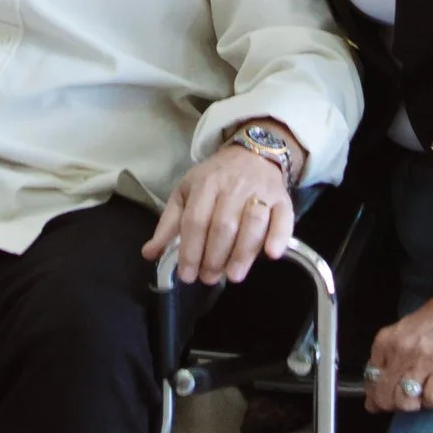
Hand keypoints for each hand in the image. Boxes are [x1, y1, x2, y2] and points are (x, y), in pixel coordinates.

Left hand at [143, 143, 296, 287]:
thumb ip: (169, 225)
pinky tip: (271, 254)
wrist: (252, 153)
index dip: (190, 250)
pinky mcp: (283, 198)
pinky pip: (284, 218)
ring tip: (232, 276)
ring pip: (252, 222)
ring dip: (243, 252)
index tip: (187, 275)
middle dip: (214, 256)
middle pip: (223, 224)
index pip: (195, 220)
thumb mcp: (186, 193)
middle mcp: (233, 186)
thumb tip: (149, 254)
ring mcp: (260, 191)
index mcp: (205, 184)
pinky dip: (279, 236)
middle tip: (208, 278)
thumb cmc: (215, 179)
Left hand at [364, 298, 432, 415]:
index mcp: (387, 340)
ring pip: (404, 401)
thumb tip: (374, 388)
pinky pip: (431, 399)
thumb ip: (389, 355)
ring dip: (412, 405)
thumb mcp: (404, 330)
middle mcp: (402, 351)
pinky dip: (432, 402)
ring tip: (420, 398)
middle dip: (390, 405)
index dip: (374, 395)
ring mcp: (424, 361)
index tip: (379, 402)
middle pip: (384, 395)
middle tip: (402, 403)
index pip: (370, 379)